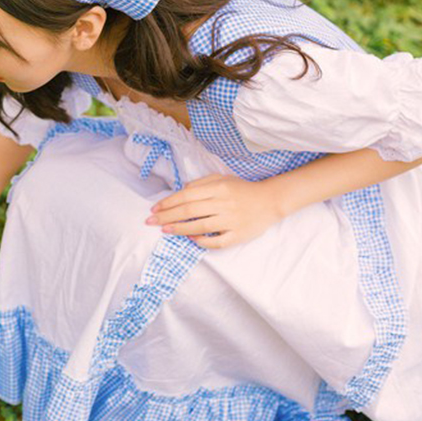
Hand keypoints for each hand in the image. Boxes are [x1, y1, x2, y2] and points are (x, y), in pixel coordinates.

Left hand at [145, 174, 285, 248]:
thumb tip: (181, 191)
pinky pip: (217, 241)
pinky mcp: (239, 235)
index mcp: (218, 188)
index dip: (168, 203)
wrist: (271, 200)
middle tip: (151, 221)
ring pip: (200, 226)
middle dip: (167, 216)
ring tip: (165, 230)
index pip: (187, 196)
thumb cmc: (242, 189)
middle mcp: (223, 204)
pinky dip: (202, 241)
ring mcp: (231, 220)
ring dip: (180, 229)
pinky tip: (190, 239)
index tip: (154, 209)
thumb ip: (201, 184)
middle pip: (189, 211)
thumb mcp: (222, 179)